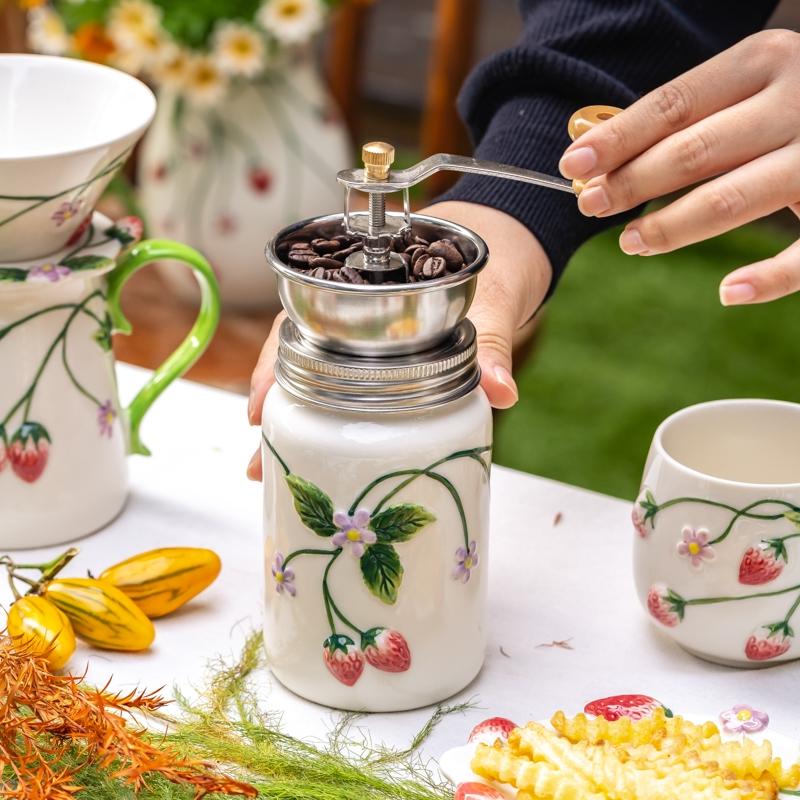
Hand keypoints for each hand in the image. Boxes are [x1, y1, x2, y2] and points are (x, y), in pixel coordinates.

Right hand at [246, 201, 551, 479]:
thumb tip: (499, 391)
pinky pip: (356, 381)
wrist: (516, 236)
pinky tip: (331, 440)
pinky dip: (338, 411)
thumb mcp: (496, 295)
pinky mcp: (397, 351)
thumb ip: (494, 340)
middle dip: (280, 407)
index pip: (302, 323)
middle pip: (302, 356)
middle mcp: (360, 306)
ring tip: (279, 459)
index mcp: (366, 280)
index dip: (276, 366)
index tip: (260, 408)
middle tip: (261, 459)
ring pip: (322, 371)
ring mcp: (375, 330)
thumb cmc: (500, 250)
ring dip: (302, 414)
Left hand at [559, 29, 799, 305]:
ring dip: (672, 227)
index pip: (673, 106)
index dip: (617, 139)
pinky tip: (728, 292)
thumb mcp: (746, 85)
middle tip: (590, 204)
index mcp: (764, 63)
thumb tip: (594, 152)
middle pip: (693, 152)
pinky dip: (769, 278)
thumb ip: (684, 117)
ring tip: (630, 242)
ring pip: (732, 198)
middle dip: (632, 183)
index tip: (572, 165)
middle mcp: (797, 102)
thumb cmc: (790, 104)